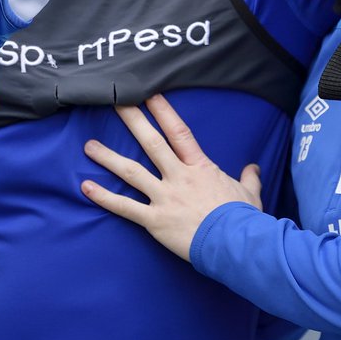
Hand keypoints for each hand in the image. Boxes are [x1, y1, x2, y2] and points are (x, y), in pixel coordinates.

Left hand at [81, 94, 262, 261]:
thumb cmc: (242, 219)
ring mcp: (165, 197)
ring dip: (109, 157)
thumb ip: (248, 178)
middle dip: (133, 121)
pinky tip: (86, 188)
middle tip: (115, 102)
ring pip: (132, 172)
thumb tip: (253, 168)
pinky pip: (125, 207)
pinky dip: (105, 197)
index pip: (179, 132)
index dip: (163, 112)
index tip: (149, 95)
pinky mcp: (155, 220)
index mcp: (200, 167)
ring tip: (89, 145)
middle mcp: (179, 177)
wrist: (235, 244)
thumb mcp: (249, 193)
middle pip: (151, 143)